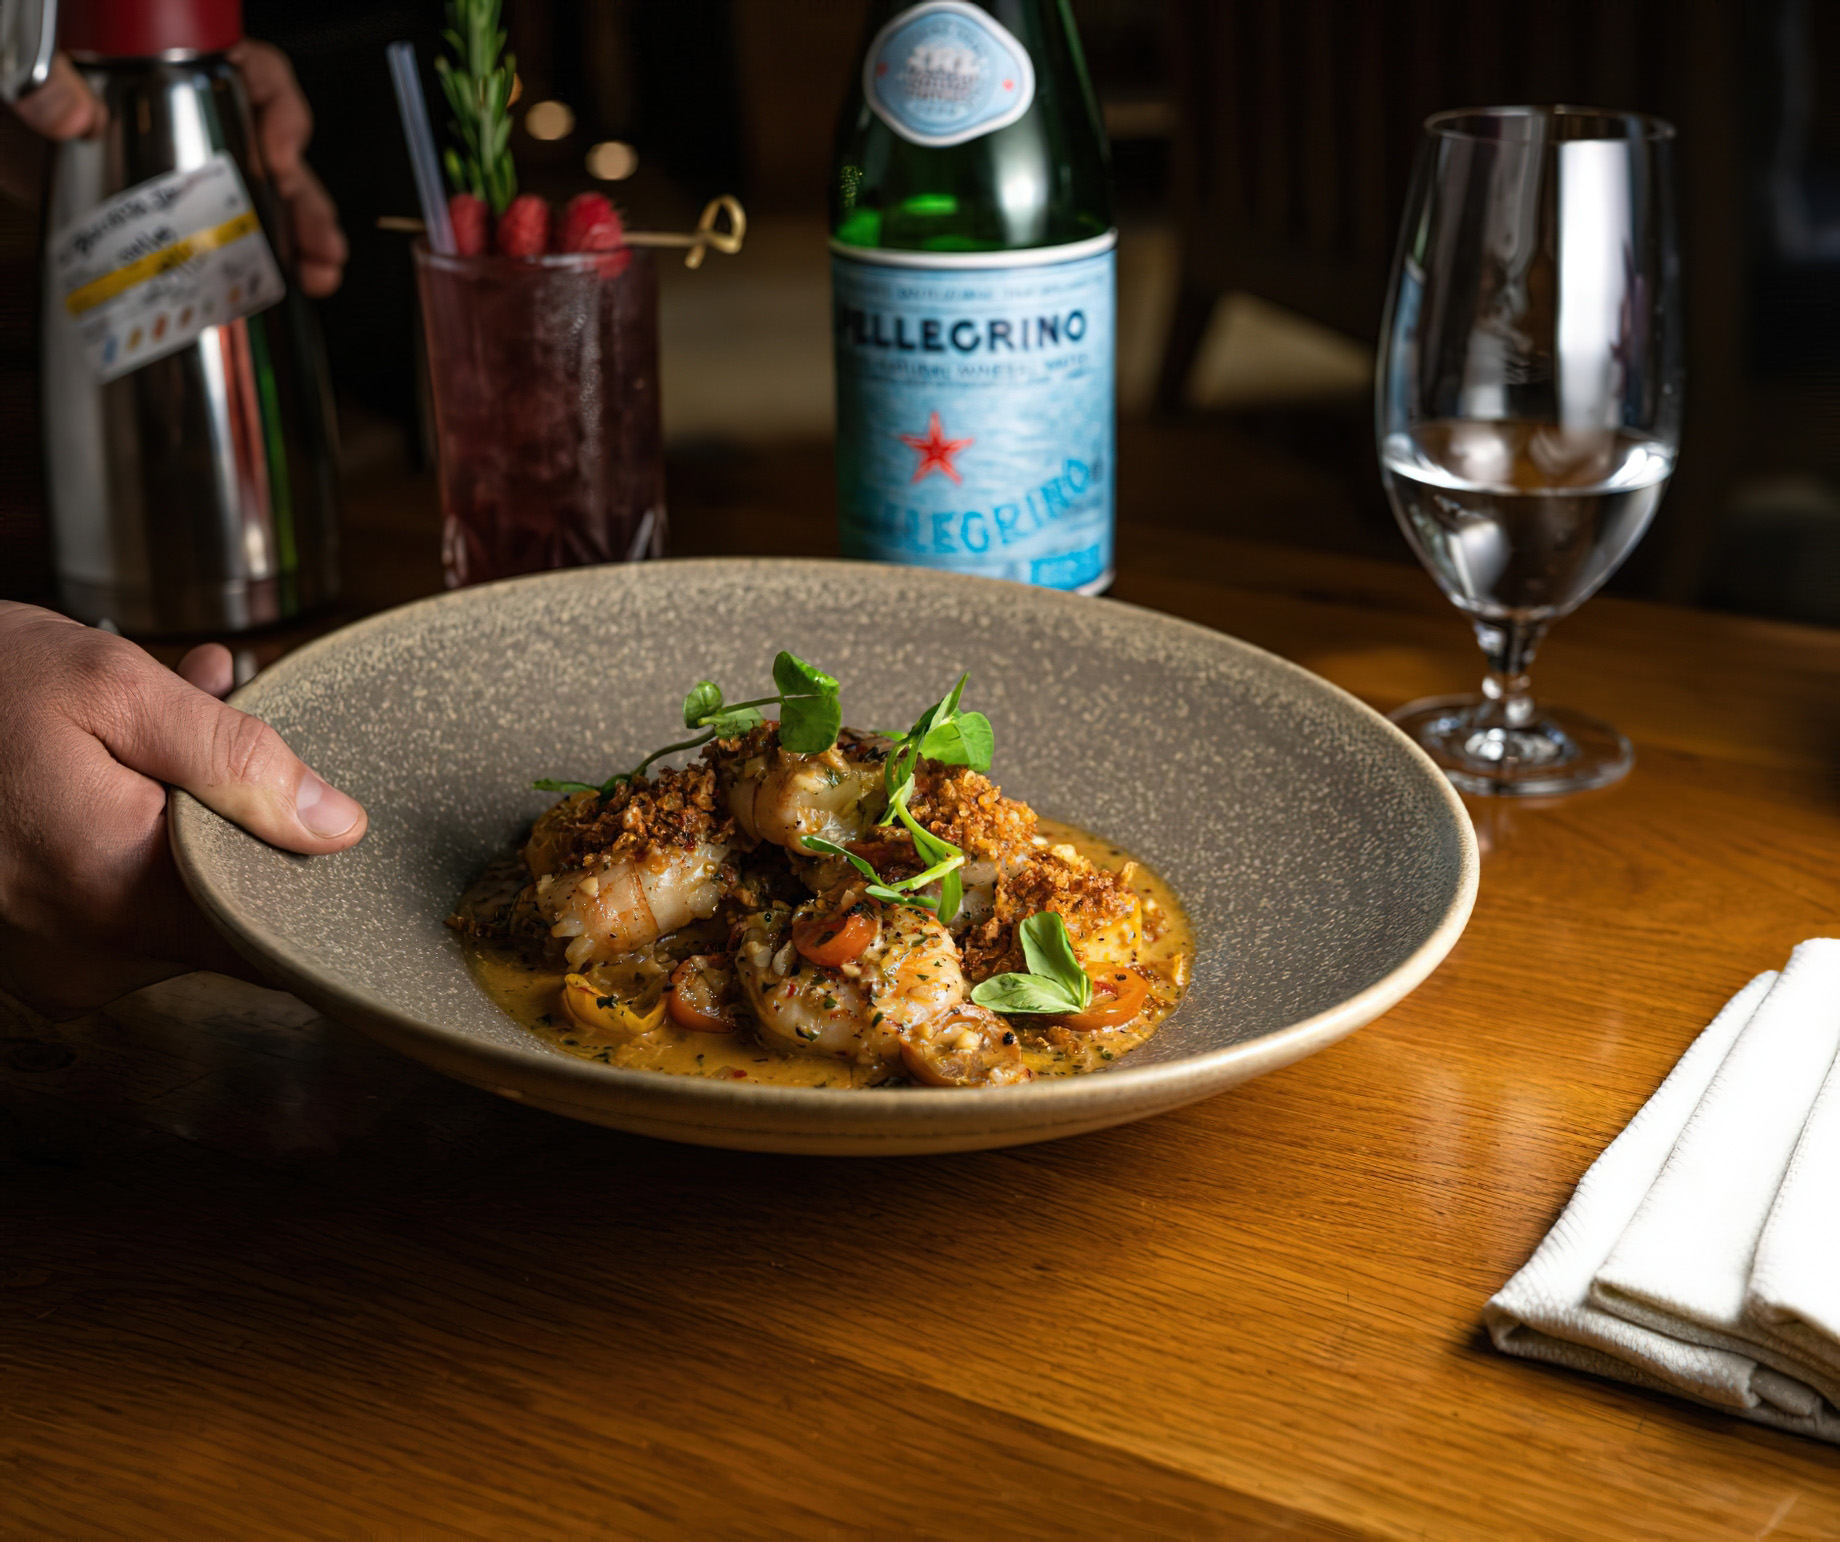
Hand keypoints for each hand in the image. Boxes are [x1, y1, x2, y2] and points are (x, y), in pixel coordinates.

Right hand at [0, 604, 367, 1017]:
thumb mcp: (112, 690)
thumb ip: (235, 761)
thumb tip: (338, 828)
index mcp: (117, 897)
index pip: (269, 942)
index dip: (317, 893)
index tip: (346, 841)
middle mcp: (88, 955)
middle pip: (225, 910)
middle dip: (246, 818)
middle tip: (239, 721)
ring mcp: (55, 961)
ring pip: (175, 896)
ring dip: (192, 814)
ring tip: (180, 716)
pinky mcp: (34, 948)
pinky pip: (121, 898)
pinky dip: (141, 833)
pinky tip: (136, 758)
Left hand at [6, 41, 346, 296]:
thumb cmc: (12, 81)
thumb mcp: (28, 63)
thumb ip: (45, 79)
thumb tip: (74, 115)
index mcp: (164, 62)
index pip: (250, 71)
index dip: (279, 109)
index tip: (277, 152)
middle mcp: (184, 109)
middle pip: (271, 148)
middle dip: (306, 198)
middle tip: (316, 239)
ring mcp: (179, 162)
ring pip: (262, 195)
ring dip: (298, 236)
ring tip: (316, 272)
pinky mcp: (165, 211)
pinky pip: (225, 234)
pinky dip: (256, 263)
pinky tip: (277, 285)